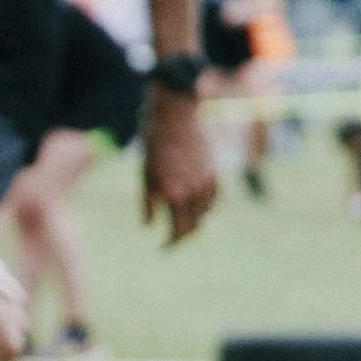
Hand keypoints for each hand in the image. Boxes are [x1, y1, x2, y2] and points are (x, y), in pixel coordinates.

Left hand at [142, 91, 218, 244]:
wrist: (176, 113)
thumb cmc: (154, 143)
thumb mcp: (145, 175)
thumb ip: (148, 204)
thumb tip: (148, 227)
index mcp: (176, 195)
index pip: (178, 232)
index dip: (170, 244)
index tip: (162, 247)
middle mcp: (196, 191)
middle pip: (194, 227)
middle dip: (182, 236)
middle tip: (171, 239)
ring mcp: (208, 181)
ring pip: (206, 214)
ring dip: (194, 221)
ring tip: (180, 221)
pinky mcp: (215, 171)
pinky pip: (214, 198)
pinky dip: (205, 206)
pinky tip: (194, 205)